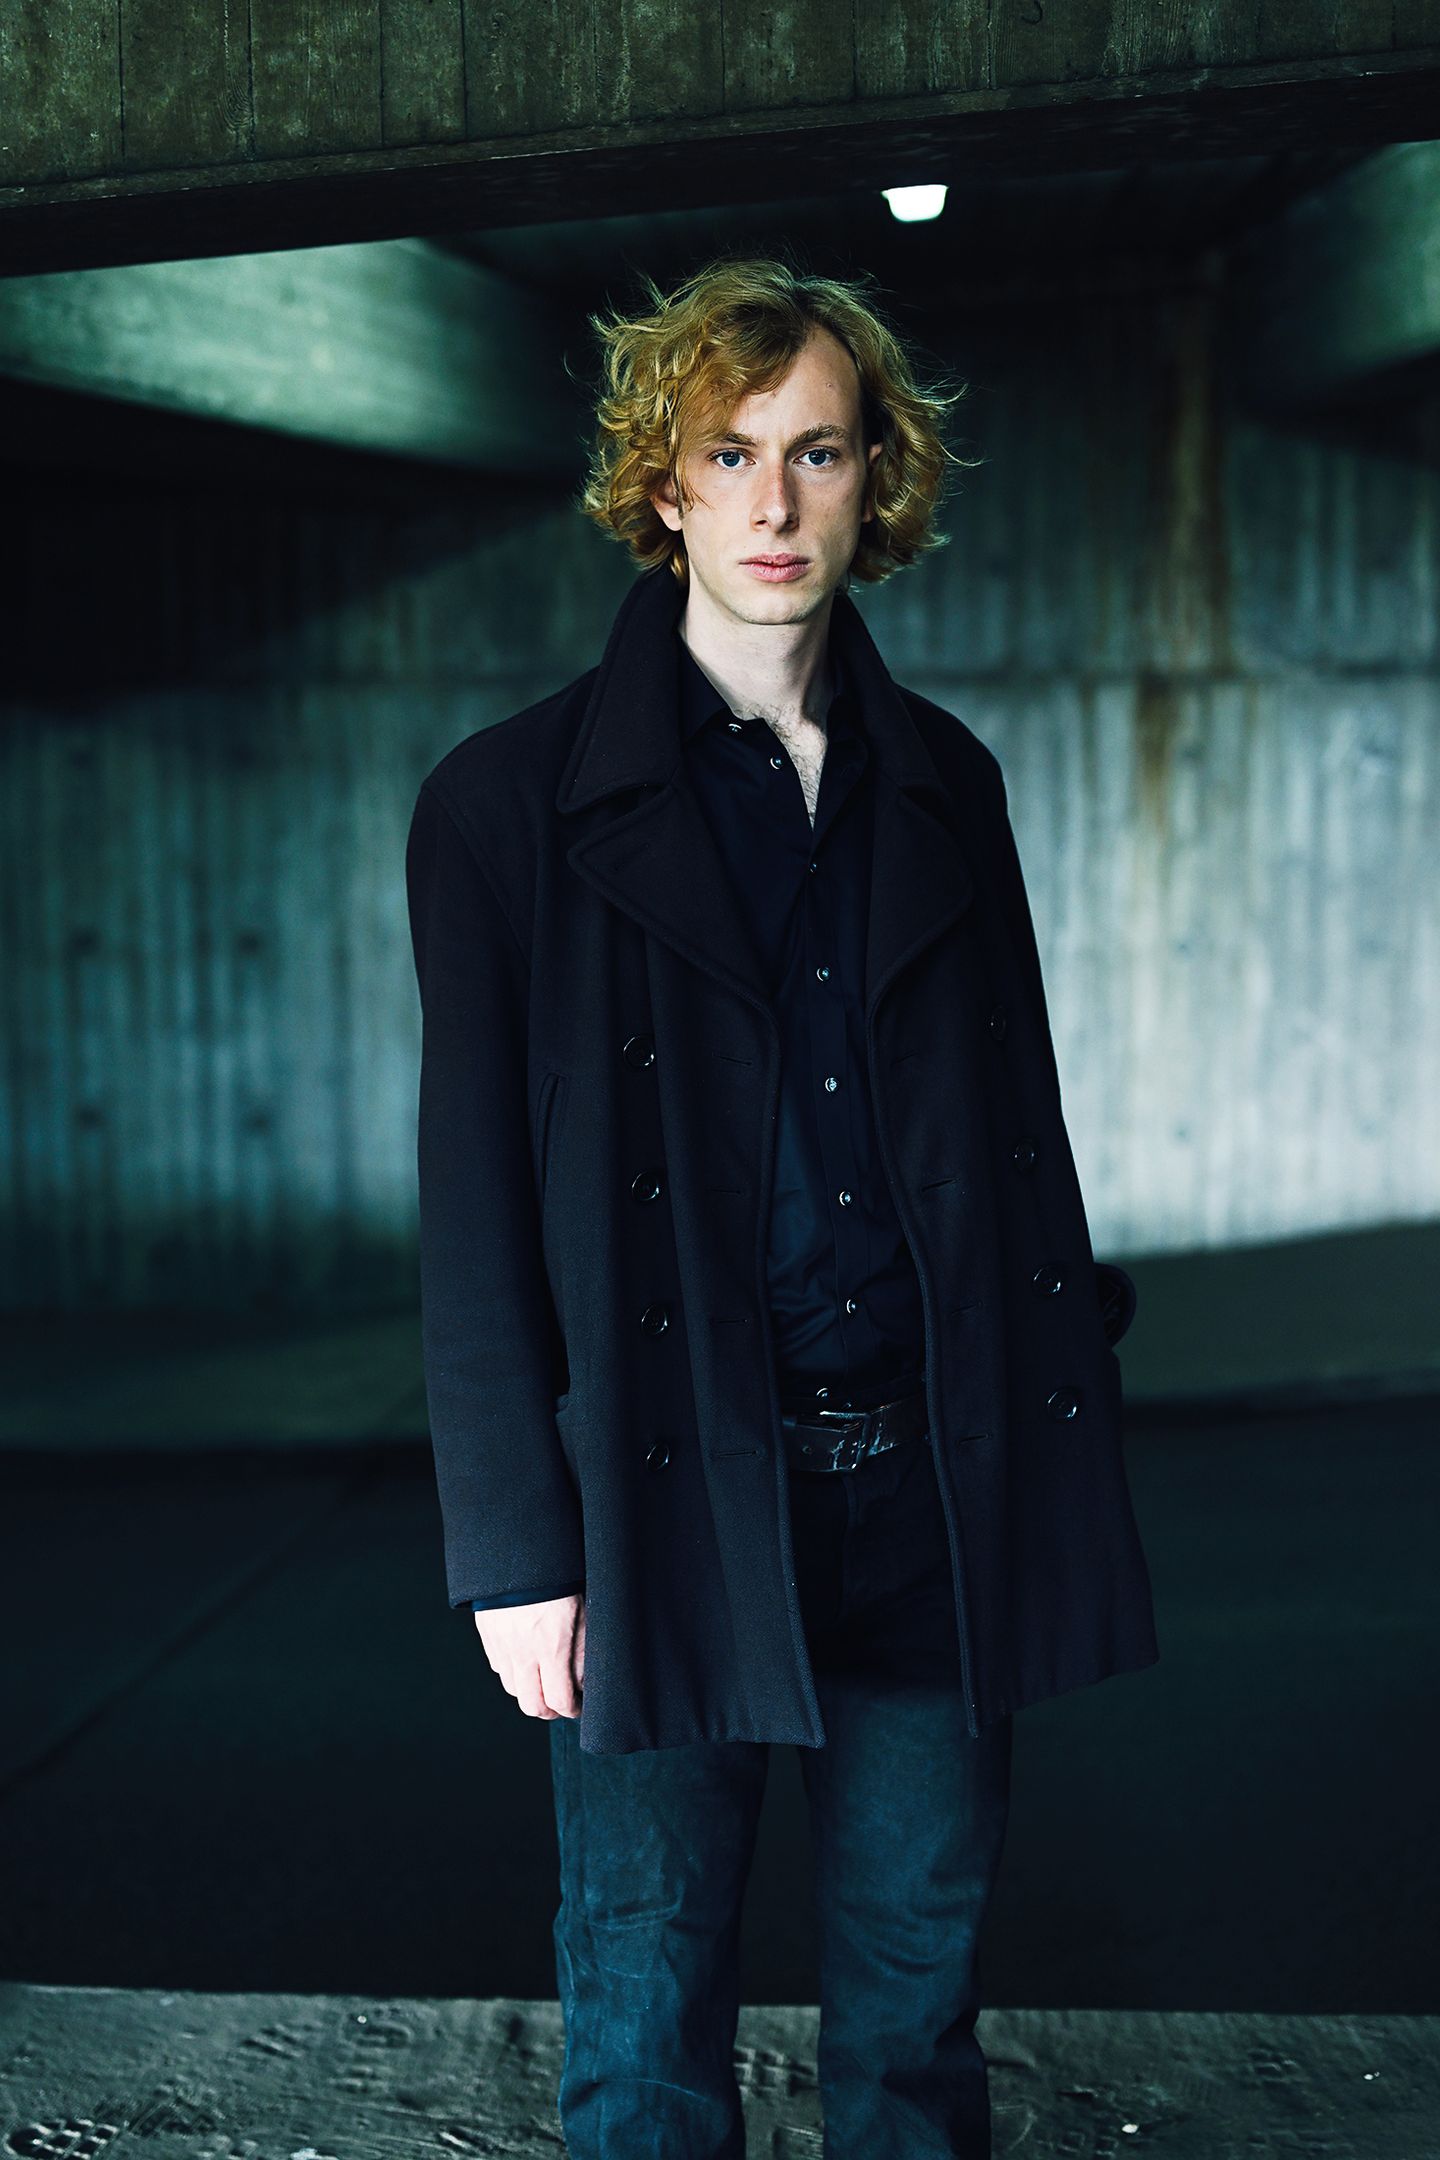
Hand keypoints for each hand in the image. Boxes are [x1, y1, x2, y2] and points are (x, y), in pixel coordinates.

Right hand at [473, 1592, 584, 1720]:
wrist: (519, 1555)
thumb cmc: (557, 1580)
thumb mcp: (581, 1612)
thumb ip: (583, 1650)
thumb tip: (583, 1681)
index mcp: (551, 1648)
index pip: (559, 1700)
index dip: (571, 1710)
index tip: (577, 1707)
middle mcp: (523, 1653)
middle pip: (532, 1705)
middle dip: (548, 1711)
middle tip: (560, 1703)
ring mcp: (502, 1646)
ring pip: (513, 1689)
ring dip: (529, 1692)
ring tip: (543, 1682)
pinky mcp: (488, 1637)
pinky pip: (499, 1667)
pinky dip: (513, 1672)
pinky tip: (525, 1661)